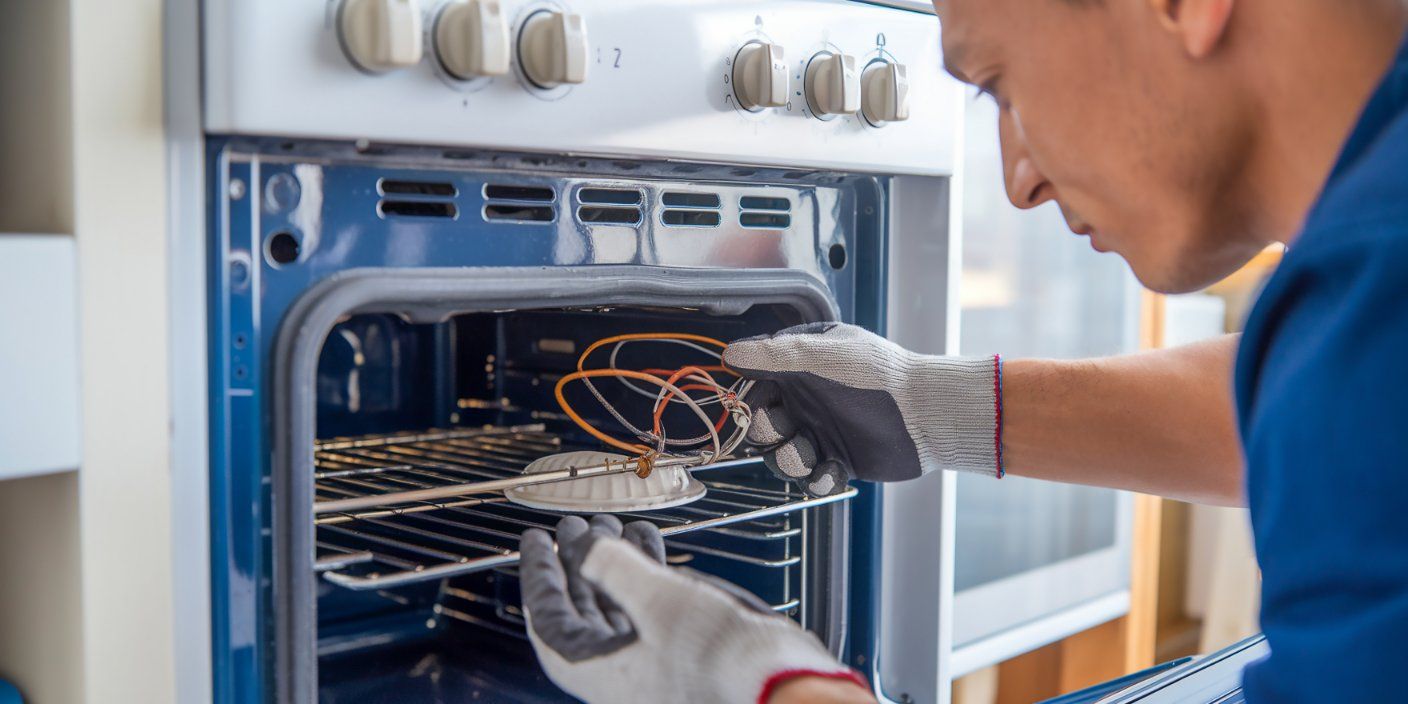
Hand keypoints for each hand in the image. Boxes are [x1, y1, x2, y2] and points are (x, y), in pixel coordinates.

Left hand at [519, 515, 864, 703]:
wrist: (784, 686)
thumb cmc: (724, 660)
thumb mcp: (660, 602)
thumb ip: (614, 568)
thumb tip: (581, 547)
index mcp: (601, 673)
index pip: (549, 622)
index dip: (538, 578)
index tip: (535, 541)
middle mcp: (620, 673)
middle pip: (581, 614)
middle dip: (576, 564)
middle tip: (572, 527)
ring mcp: (651, 665)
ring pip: (616, 609)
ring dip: (611, 564)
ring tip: (611, 525)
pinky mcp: (682, 653)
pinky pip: (649, 610)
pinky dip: (644, 573)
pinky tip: (647, 542)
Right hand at [724, 322, 1000, 495]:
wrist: (926, 415)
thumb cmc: (878, 377)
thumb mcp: (822, 356)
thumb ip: (773, 356)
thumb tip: (730, 352)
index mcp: (802, 369)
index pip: (757, 388)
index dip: (751, 402)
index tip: (756, 407)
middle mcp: (809, 401)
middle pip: (763, 428)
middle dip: (770, 434)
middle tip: (790, 429)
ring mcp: (823, 432)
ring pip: (783, 458)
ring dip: (792, 459)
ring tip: (814, 454)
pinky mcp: (840, 461)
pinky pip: (813, 480)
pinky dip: (821, 478)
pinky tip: (837, 469)